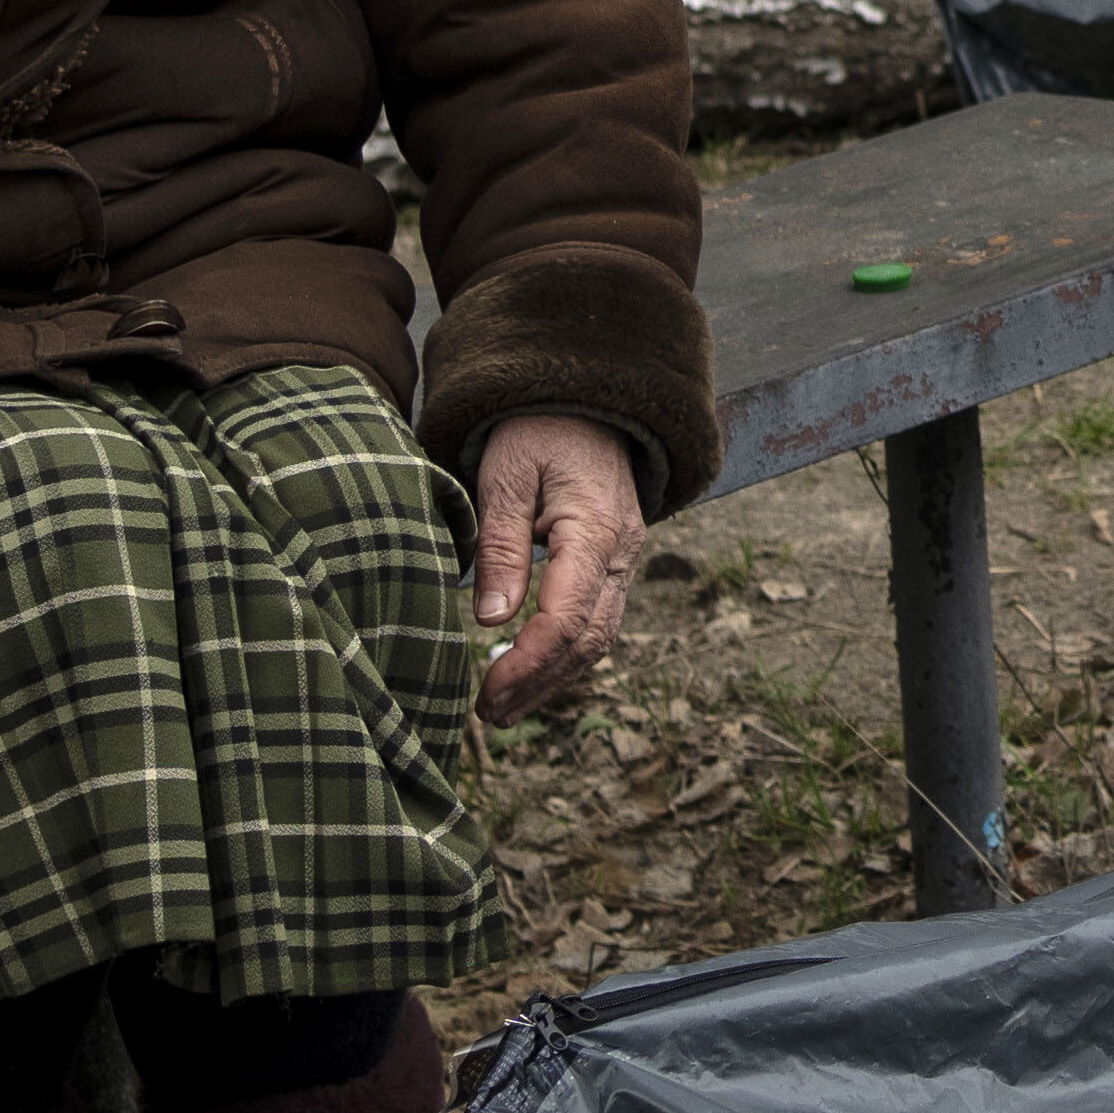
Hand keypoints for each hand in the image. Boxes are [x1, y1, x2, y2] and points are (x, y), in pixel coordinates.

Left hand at [467, 413, 641, 723]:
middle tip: (489, 713)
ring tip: (504, 707)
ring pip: (600, 637)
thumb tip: (489, 621)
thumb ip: (499, 545)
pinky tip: (531, 671)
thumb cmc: (537, 429)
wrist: (586, 399)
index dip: (528, 664)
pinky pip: (599, 620)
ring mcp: (626, 559)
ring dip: (553, 677)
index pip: (568, 618)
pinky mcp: (616, 564)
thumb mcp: (504, 474)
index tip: (487, 692)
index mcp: (595, 529)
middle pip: (590, 640)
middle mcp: (622, 552)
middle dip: (540, 684)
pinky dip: (566, 654)